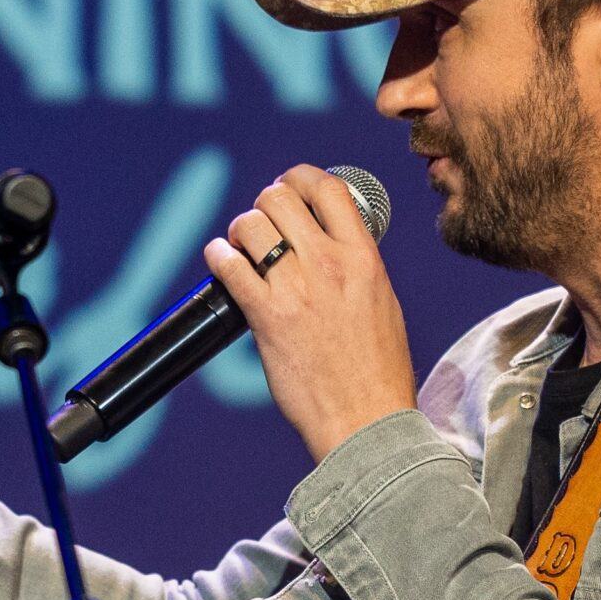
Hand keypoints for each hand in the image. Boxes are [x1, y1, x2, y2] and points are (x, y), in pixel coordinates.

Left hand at [203, 166, 418, 461]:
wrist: (367, 421)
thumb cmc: (378, 370)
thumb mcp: (382, 301)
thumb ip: (357, 265)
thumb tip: (331, 243)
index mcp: (363, 257)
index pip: (328, 188)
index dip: (300, 178)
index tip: (290, 189)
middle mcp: (329, 264)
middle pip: (280, 197)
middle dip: (264, 204)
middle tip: (262, 224)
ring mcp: (297, 289)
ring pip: (252, 225)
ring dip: (240, 230)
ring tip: (241, 247)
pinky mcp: (267, 317)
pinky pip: (230, 267)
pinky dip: (218, 256)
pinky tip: (220, 261)